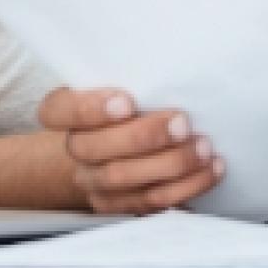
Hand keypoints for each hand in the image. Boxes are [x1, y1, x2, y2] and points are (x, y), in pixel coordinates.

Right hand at [37, 89, 224, 213]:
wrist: (118, 147)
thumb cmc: (128, 104)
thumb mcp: (122, 82)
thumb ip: (134, 77)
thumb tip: (171, 61)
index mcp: (66, 113)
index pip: (57, 111)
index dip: (89, 109)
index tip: (127, 102)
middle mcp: (75, 149)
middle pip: (94, 149)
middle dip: (144, 137)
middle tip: (182, 123)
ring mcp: (95, 182)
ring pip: (124, 179)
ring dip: (171, 164)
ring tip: (203, 147)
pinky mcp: (120, 206)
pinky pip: (150, 203)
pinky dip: (186, 187)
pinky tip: (210, 168)